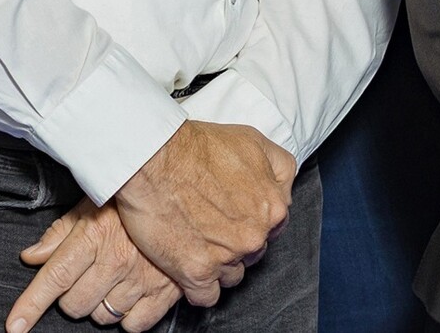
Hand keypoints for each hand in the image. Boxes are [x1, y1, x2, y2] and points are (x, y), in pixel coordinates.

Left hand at [8, 201, 179, 332]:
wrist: (185, 193)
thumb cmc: (137, 199)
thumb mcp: (93, 204)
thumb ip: (60, 232)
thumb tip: (32, 255)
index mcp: (95, 237)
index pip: (54, 278)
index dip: (30, 306)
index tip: (15, 325)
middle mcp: (117, 260)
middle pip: (74, 305)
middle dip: (73, 297)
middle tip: (87, 276)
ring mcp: (142, 279)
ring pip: (102, 316)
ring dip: (101, 305)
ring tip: (112, 281)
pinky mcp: (165, 292)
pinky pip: (134, 325)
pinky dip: (129, 316)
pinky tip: (130, 294)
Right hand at [112, 121, 295, 305]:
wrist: (156, 160)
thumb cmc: (199, 147)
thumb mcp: (255, 142)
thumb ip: (278, 169)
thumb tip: (283, 189)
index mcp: (273, 207)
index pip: (274, 227)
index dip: (253, 221)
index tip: (235, 217)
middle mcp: (254, 236)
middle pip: (253, 252)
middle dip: (236, 243)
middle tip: (213, 228)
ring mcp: (226, 257)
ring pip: (232, 275)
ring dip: (218, 264)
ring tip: (198, 244)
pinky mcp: (196, 273)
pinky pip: (207, 297)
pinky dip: (200, 288)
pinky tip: (190, 270)